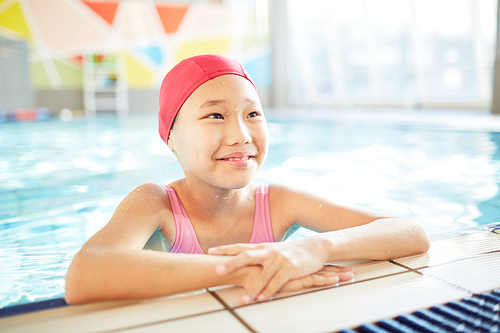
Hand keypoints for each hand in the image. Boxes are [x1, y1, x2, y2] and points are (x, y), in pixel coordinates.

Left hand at [208, 239, 340, 302]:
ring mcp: (279, 260)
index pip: (240, 247)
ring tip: (242, 299)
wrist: (316, 246)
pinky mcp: (291, 268)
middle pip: (246, 257)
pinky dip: (269, 291)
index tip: (210, 251)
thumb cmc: (292, 251)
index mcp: (263, 248)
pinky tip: (261, 298)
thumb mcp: (274, 250)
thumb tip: (241, 260)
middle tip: (217, 271)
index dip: (225, 249)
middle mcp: (269, 252)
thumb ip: (259, 256)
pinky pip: (277, 282)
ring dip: (252, 288)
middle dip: (231, 264)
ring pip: (262, 275)